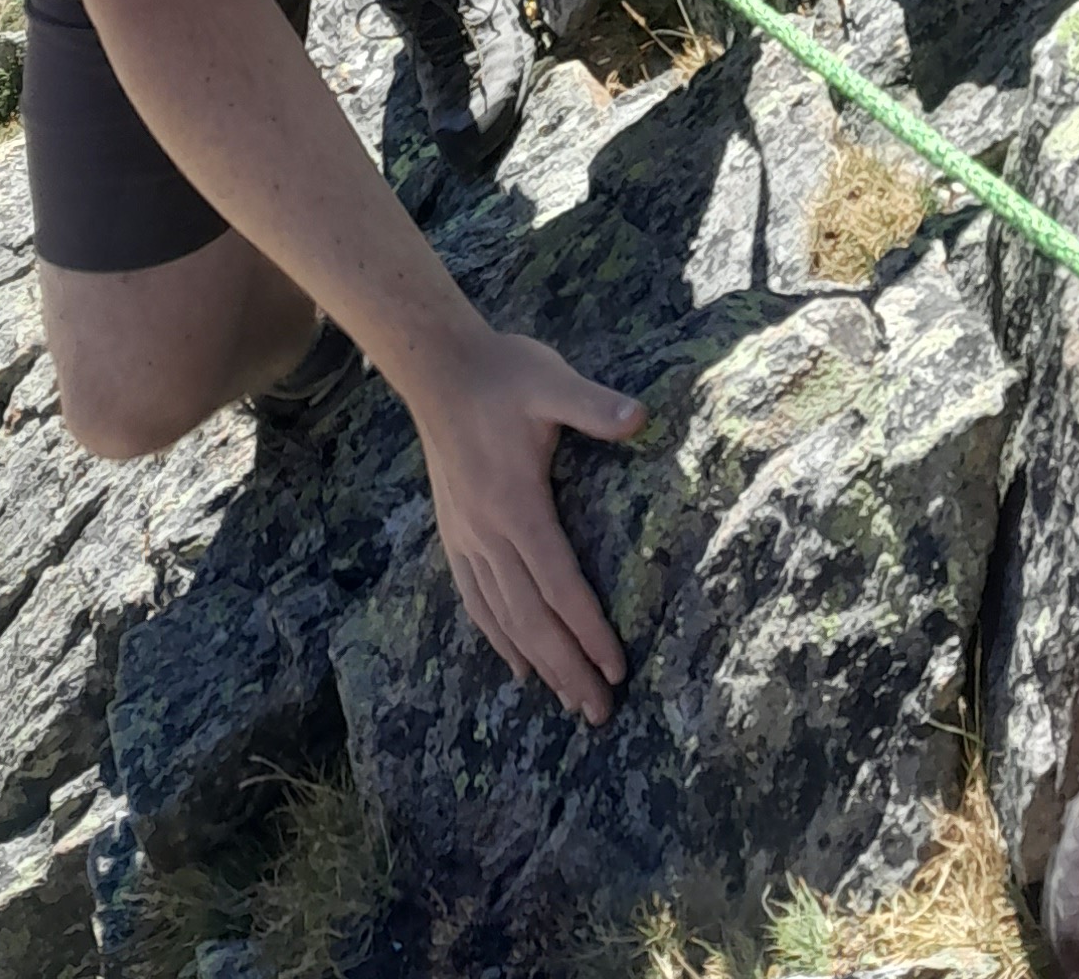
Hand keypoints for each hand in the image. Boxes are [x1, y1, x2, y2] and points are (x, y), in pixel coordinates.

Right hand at [412, 327, 645, 723]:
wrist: (437, 366)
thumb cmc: (503, 373)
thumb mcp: (551, 380)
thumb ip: (593, 405)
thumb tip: (641, 417)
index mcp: (516, 503)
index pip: (558, 583)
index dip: (588, 629)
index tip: (617, 668)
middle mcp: (487, 532)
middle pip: (531, 618)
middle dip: (567, 668)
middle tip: (600, 712)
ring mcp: (466, 537)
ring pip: (502, 618)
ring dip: (538, 664)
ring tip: (568, 702)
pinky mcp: (454, 533)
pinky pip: (475, 600)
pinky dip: (498, 637)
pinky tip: (516, 664)